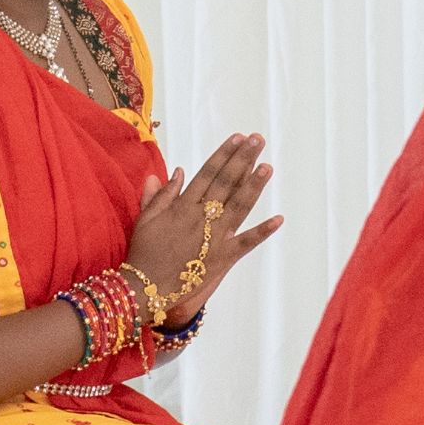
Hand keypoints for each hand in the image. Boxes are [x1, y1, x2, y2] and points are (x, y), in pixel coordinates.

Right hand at [123, 133, 281, 328]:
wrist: (146, 286)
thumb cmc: (144, 252)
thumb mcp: (145, 218)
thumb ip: (161, 194)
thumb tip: (177, 170)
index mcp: (183, 206)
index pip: (208, 173)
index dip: (224, 154)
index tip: (237, 138)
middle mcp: (201, 217)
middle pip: (226, 183)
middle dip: (243, 159)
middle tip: (257, 140)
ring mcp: (214, 237)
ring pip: (238, 206)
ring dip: (254, 186)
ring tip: (267, 166)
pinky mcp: (223, 257)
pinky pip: (246, 243)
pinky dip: (263, 232)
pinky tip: (279, 219)